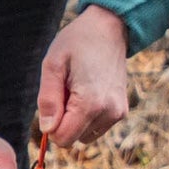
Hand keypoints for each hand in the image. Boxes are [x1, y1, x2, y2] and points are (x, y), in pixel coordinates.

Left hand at [37, 6, 128, 146]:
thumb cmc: (77, 43)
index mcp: (91, 103)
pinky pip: (95, 128)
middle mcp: (109, 112)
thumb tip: (47, 130)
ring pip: (84, 136)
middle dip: (63, 120)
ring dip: (75, 119)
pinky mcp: (121, 112)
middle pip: (73, 139)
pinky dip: (87, 116)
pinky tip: (88, 91)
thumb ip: (48, 100)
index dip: (51, 124)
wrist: (109, 29)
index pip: (63, 139)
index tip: (53, 100)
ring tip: (77, 89)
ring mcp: (118, 113)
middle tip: (66, 90)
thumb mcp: (53, 65)